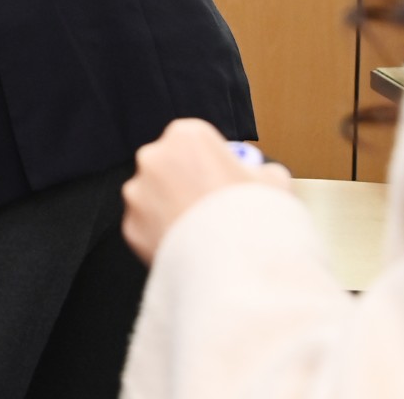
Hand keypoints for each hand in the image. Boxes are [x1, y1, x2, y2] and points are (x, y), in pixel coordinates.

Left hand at [121, 118, 290, 265]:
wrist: (237, 267)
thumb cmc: (255, 219)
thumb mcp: (273, 182)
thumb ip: (260, 171)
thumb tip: (262, 175)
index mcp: (186, 137)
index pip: (194, 141)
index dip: (211, 160)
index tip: (222, 178)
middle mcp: (153, 157)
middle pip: (169, 166)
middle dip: (185, 183)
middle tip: (211, 208)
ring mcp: (137, 192)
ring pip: (154, 197)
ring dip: (171, 209)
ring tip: (203, 232)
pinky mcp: (130, 226)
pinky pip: (147, 227)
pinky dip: (164, 236)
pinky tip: (190, 246)